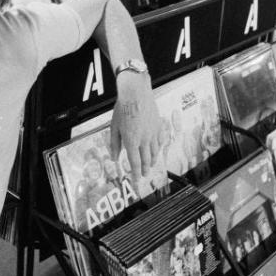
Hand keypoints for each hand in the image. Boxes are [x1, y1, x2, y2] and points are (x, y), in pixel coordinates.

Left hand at [109, 71, 161, 187]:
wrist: (136, 93)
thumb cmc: (123, 108)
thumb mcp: (114, 127)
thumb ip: (115, 144)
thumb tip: (115, 158)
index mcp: (131, 141)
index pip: (134, 163)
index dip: (135, 175)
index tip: (136, 183)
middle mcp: (144, 140)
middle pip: (146, 160)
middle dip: (144, 170)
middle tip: (143, 176)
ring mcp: (153, 133)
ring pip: (155, 152)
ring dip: (152, 161)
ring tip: (149, 166)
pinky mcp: (158, 126)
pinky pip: (160, 141)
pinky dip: (158, 149)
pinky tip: (156, 151)